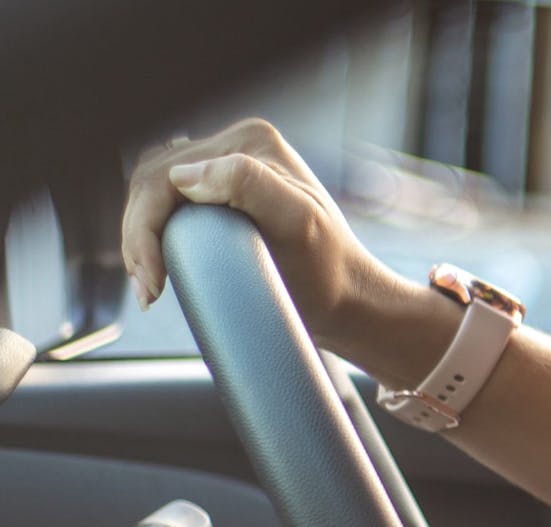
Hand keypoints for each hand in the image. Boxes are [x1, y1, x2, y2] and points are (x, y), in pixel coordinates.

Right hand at [121, 118, 397, 338]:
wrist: (347, 299)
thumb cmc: (329, 268)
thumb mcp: (297, 222)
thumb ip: (248, 184)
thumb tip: (183, 174)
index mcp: (250, 141)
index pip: (167, 175)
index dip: (147, 226)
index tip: (154, 281)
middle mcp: (236, 146)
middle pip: (154, 184)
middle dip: (139, 237)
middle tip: (148, 291)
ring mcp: (226, 170)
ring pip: (153, 196)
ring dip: (141, 240)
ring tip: (149, 287)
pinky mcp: (221, 197)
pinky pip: (167, 208)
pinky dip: (153, 238)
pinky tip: (155, 269)